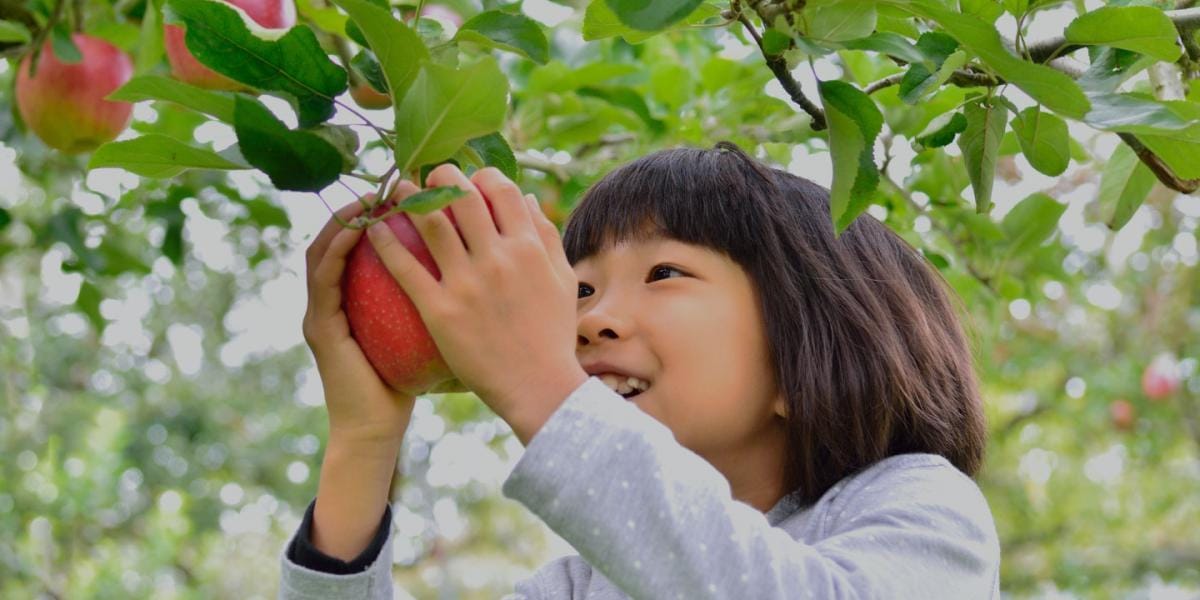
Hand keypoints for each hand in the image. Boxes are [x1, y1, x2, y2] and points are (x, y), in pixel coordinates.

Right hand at [302, 183, 422, 445]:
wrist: (378, 429)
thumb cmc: (412, 384)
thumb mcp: (433, 333)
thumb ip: (447, 298)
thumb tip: (490, 264)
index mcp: (361, 295)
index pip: (372, 242)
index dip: (388, 213)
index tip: (418, 189)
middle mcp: (338, 296)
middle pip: (345, 236)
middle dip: (364, 204)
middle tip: (394, 178)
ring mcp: (323, 310)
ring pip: (326, 249)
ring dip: (346, 219)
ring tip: (372, 195)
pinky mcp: (318, 326)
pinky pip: (325, 279)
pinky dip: (337, 249)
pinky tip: (357, 231)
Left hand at [366, 165, 586, 441]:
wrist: (538, 387)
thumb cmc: (552, 336)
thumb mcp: (562, 281)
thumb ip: (546, 236)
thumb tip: (527, 198)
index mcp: (529, 248)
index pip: (502, 190)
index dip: (483, 176)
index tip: (471, 180)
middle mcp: (498, 258)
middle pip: (463, 196)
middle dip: (442, 175)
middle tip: (429, 176)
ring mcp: (468, 283)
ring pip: (431, 223)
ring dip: (410, 198)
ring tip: (398, 190)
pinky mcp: (441, 310)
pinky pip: (406, 268)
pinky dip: (386, 243)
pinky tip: (374, 231)